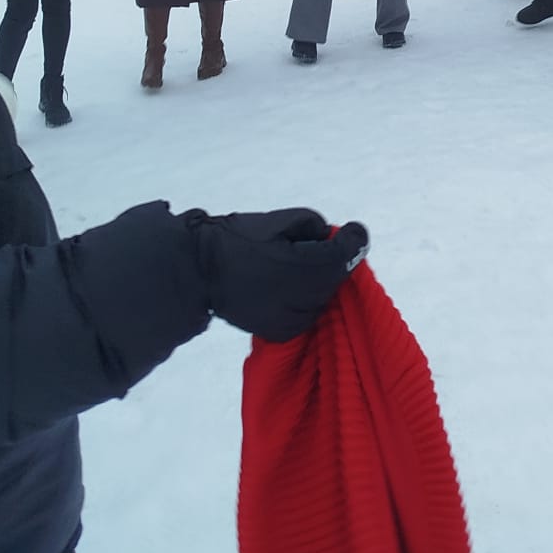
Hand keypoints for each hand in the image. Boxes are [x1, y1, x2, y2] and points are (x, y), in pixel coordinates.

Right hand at [186, 208, 369, 342]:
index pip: (343, 256)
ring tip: (294, 266)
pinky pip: (307, 312)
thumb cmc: (237, 240)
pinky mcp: (284, 333)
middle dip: (331, 261)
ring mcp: (294, 321)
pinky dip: (304, 298)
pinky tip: (287, 285)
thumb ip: (313, 225)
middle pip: (335, 278)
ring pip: (323, 297)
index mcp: (303, 270)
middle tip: (311, 244)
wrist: (198, 274)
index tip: (353, 231)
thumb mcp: (277, 220)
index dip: (353, 241)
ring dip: (319, 281)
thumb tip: (331, 238)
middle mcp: (304, 301)